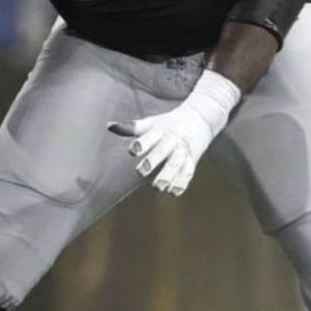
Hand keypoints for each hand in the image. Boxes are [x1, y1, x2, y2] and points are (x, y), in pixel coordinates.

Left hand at [108, 70, 240, 196]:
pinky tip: (173, 193)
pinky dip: (182, 183)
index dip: (142, 143)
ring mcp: (184, 150)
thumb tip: (109, 125)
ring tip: (158, 188)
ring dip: (168, 176)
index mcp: (161, 129)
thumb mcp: (152, 122)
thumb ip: (132, 127)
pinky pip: (188, 172)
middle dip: (153, 161)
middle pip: (164, 150)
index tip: (133, 150)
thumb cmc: (169, 122)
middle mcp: (173, 139)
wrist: (201, 118)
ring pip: (177, 164)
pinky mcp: (192, 159)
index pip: (150, 136)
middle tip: (141, 171)